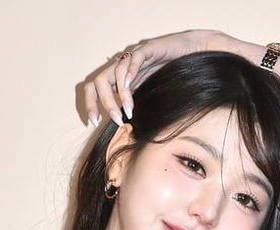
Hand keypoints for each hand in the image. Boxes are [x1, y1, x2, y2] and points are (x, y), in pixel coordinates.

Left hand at [83, 28, 227, 126]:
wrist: (189, 55)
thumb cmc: (169, 78)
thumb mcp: (147, 97)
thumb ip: (134, 107)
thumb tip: (125, 131)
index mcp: (118, 79)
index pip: (94, 88)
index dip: (90, 104)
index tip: (93, 122)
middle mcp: (121, 67)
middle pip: (99, 81)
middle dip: (104, 103)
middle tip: (117, 121)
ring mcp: (133, 57)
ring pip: (115, 73)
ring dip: (121, 96)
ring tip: (129, 112)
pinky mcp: (147, 49)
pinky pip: (134, 58)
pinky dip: (130, 71)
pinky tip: (130, 84)